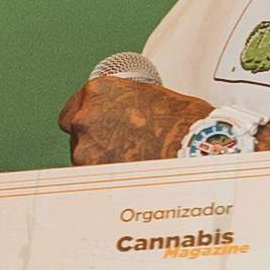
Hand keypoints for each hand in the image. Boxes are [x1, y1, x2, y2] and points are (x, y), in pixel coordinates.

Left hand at [58, 67, 211, 166]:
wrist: (196, 151)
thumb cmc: (184, 124)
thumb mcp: (152, 96)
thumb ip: (127, 103)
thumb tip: (126, 115)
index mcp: (100, 90)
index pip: (74, 110)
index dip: (88, 122)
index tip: (98, 128)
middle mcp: (86, 117)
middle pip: (77, 135)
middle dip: (96, 142)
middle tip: (123, 147)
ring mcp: (85, 149)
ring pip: (84, 158)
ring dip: (102, 161)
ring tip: (133, 162)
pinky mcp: (93, 175)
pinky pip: (94, 178)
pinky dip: (108, 178)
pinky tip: (130, 175)